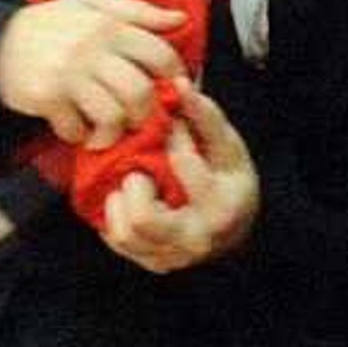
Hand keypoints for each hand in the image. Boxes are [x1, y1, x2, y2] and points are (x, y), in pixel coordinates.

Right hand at [0, 0, 187, 147]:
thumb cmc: (53, 25)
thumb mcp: (94, 7)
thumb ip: (138, 13)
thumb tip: (181, 19)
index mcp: (110, 25)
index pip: (160, 55)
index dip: (174, 78)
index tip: (169, 90)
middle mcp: (93, 48)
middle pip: (140, 93)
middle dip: (144, 114)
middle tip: (136, 119)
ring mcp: (69, 74)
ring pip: (112, 116)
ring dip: (112, 132)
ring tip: (106, 132)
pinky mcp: (47, 97)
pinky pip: (76, 129)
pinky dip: (79, 135)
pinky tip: (75, 128)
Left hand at [95, 88, 260, 272]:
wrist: (232, 227)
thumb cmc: (230, 180)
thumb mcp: (227, 147)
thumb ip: (204, 117)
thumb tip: (178, 85)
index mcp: (219, 209)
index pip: (182, 168)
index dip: (173, 139)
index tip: (172, 128)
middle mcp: (193, 241)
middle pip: (142, 219)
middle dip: (134, 184)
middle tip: (141, 169)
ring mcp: (169, 257)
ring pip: (123, 233)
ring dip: (120, 200)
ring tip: (133, 182)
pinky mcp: (147, 261)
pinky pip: (115, 239)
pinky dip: (114, 213)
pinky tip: (126, 196)